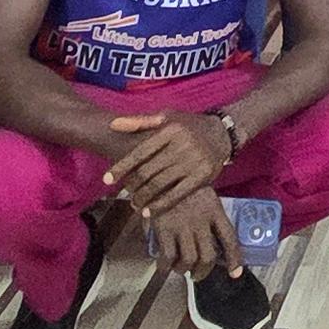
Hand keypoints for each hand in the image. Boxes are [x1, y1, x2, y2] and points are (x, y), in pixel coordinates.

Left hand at [104, 107, 231, 214]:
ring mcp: (193, 161)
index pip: (140, 152)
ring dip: (143, 197)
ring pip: (160, 184)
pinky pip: (177, 194)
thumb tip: (113, 124)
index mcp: (170, 129)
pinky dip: (160, 205)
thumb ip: (139, 121)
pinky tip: (148, 211)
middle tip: (123, 193)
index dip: (121, 167)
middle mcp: (182, 145)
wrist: (222, 133)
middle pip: (148, 170)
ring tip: (134, 202)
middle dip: (132, 184)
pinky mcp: (202, 177)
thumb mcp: (167, 116)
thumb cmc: (188, 125)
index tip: (107, 180)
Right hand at [145, 183, 243, 276]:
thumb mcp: (200, 193)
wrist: (157, 173)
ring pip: (190, 260)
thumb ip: (206, 214)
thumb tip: (210, 240)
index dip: (234, 259)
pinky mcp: (164, 228)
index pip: (229, 238)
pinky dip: (166, 267)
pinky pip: (168, 257)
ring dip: (185, 270)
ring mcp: (182, 225)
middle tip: (197, 274)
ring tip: (181, 269)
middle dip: (203, 271)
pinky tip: (164, 267)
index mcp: (214, 209)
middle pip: (209, 256)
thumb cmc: (179, 183)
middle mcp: (201, 219)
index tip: (235, 273)